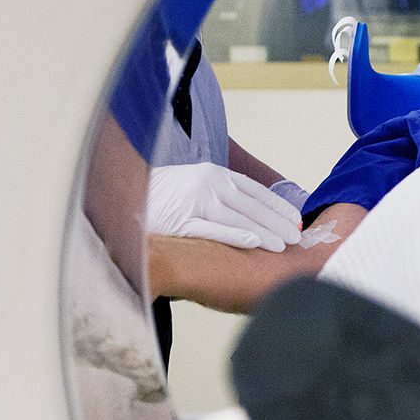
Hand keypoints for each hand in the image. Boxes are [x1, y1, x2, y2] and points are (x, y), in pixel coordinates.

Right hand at [146, 163, 301, 250]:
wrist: (121, 197)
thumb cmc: (162, 197)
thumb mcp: (194, 186)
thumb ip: (220, 195)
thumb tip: (251, 214)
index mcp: (213, 174)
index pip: (255, 191)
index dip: (278, 206)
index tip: (297, 219)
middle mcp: (207, 183)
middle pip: (251, 205)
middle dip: (278, 222)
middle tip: (298, 237)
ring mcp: (193, 200)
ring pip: (238, 217)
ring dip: (264, 231)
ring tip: (284, 245)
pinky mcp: (180, 219)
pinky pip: (213, 228)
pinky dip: (236, 235)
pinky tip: (255, 243)